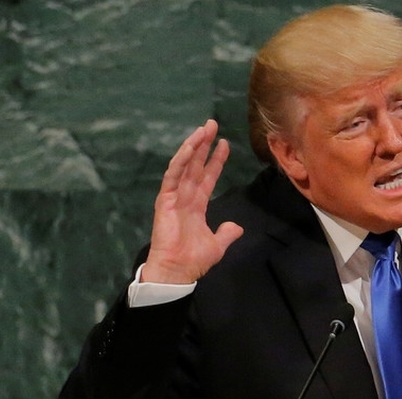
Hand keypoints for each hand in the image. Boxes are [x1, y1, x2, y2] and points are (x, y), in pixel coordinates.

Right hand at [141, 119, 243, 283]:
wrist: (178, 272)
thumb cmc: (193, 261)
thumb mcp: (217, 245)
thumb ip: (226, 234)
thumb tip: (237, 227)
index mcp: (196, 205)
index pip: (207, 177)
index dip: (216, 160)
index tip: (225, 144)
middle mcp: (185, 197)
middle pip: (195, 165)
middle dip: (204, 145)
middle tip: (212, 124)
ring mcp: (174, 197)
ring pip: (184, 166)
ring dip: (193, 147)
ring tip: (203, 129)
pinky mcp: (164, 200)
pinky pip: (172, 176)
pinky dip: (180, 161)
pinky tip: (188, 148)